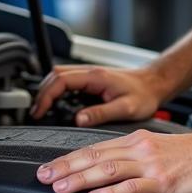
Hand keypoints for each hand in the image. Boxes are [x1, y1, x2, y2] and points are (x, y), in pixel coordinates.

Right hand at [30, 64, 164, 126]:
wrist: (155, 84)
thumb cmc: (144, 95)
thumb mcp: (126, 108)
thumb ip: (102, 113)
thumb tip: (79, 119)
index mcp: (96, 77)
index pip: (61, 80)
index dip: (46, 96)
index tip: (39, 112)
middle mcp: (90, 73)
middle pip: (55, 75)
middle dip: (42, 93)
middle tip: (36, 113)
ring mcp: (90, 75)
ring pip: (60, 76)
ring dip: (48, 91)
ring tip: (42, 110)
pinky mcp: (92, 80)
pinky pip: (68, 81)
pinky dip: (57, 91)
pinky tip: (57, 105)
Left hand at [35, 128, 191, 192]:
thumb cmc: (190, 155)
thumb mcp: (155, 149)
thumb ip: (131, 158)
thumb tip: (107, 171)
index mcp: (135, 141)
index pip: (94, 148)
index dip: (68, 159)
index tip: (47, 168)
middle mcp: (139, 149)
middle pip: (95, 157)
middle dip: (66, 168)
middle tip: (42, 177)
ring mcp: (150, 165)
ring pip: (108, 170)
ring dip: (81, 180)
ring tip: (60, 188)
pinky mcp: (161, 181)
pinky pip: (132, 188)